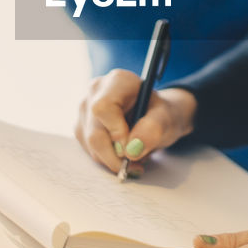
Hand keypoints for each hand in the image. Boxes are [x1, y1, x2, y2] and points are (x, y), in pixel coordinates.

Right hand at [74, 69, 196, 174]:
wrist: (155, 117)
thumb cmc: (161, 114)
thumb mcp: (167, 119)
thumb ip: (154, 129)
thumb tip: (132, 149)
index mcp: (117, 81)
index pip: (103, 107)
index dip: (115, 132)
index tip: (132, 147)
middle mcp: (95, 92)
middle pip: (94, 132)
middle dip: (115, 156)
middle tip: (135, 165)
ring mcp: (84, 110)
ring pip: (91, 145)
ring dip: (113, 160)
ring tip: (135, 158)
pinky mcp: (81, 127)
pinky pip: (89, 150)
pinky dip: (107, 159)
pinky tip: (123, 154)